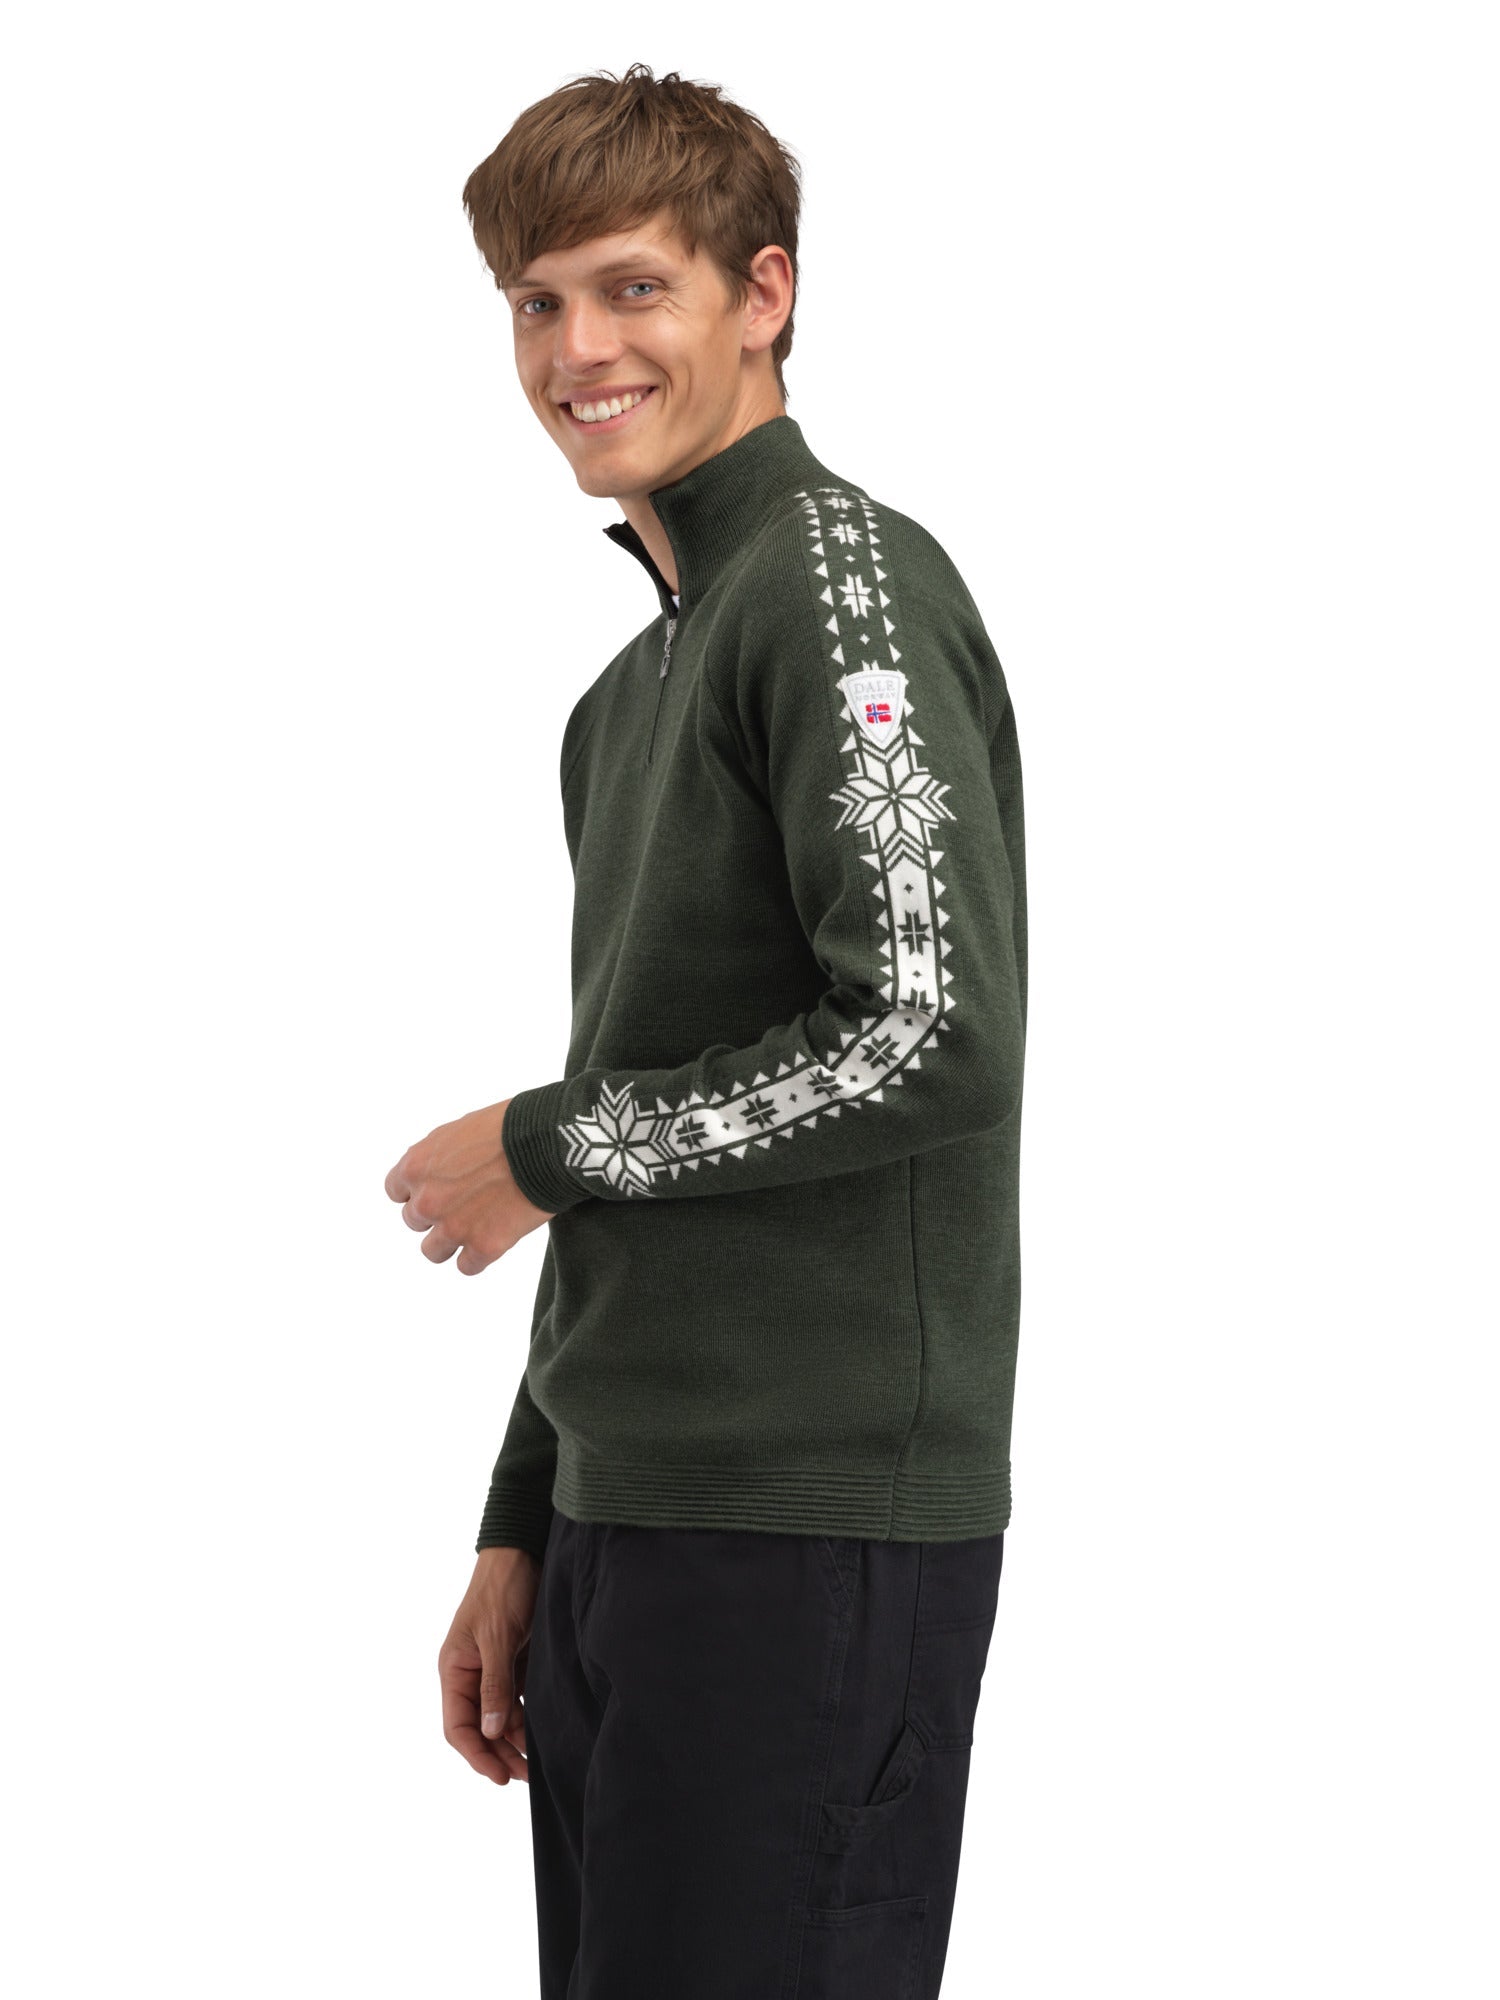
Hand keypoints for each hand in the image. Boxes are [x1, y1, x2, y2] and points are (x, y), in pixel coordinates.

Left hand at [384, 1098, 554, 1274]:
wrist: (547, 1144)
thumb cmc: (510, 1126)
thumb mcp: (459, 1129)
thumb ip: (438, 1157)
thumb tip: (437, 1172)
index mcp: (416, 1166)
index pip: (397, 1192)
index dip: (418, 1191)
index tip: (436, 1190)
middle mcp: (427, 1200)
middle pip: (415, 1222)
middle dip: (437, 1214)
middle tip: (465, 1203)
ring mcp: (454, 1227)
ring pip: (433, 1251)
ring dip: (451, 1242)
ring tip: (476, 1227)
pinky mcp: (484, 1247)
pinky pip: (467, 1267)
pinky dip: (479, 1256)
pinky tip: (494, 1239)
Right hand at [439, 1546, 540, 1784]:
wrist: (523, 1551)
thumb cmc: (503, 1589)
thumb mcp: (498, 1638)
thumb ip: (494, 1685)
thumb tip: (489, 1732)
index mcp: (454, 1668)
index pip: (458, 1725)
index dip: (476, 1754)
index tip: (500, 1776)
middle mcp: (470, 1672)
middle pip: (480, 1726)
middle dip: (499, 1753)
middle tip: (526, 1777)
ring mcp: (493, 1667)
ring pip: (500, 1716)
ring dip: (515, 1738)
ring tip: (538, 1762)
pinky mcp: (515, 1659)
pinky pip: (517, 1698)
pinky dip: (527, 1716)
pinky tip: (542, 1731)